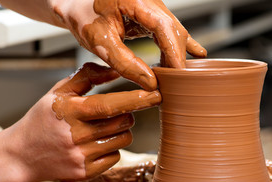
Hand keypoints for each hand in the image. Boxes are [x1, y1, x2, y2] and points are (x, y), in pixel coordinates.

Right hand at [0, 62, 160, 181]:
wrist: (21, 155)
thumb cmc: (42, 119)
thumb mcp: (58, 92)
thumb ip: (86, 77)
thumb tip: (115, 70)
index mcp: (70, 111)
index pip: (111, 104)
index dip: (137, 99)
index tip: (157, 94)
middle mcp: (76, 135)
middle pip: (124, 122)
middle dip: (128, 114)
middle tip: (117, 112)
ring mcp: (81, 156)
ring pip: (123, 140)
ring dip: (121, 131)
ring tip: (104, 128)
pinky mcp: (85, 172)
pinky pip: (115, 157)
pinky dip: (112, 148)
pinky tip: (97, 144)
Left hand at [50, 0, 206, 89]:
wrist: (75, 3)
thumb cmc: (83, 16)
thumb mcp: (99, 42)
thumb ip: (125, 63)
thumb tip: (151, 83)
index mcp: (138, 0)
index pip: (166, 28)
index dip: (175, 54)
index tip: (178, 77)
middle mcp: (150, 1)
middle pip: (175, 31)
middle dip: (177, 58)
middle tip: (175, 84)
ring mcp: (153, 7)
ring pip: (174, 32)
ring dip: (176, 55)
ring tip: (176, 77)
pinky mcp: (151, 15)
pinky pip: (170, 31)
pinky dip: (179, 46)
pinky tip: (196, 53)